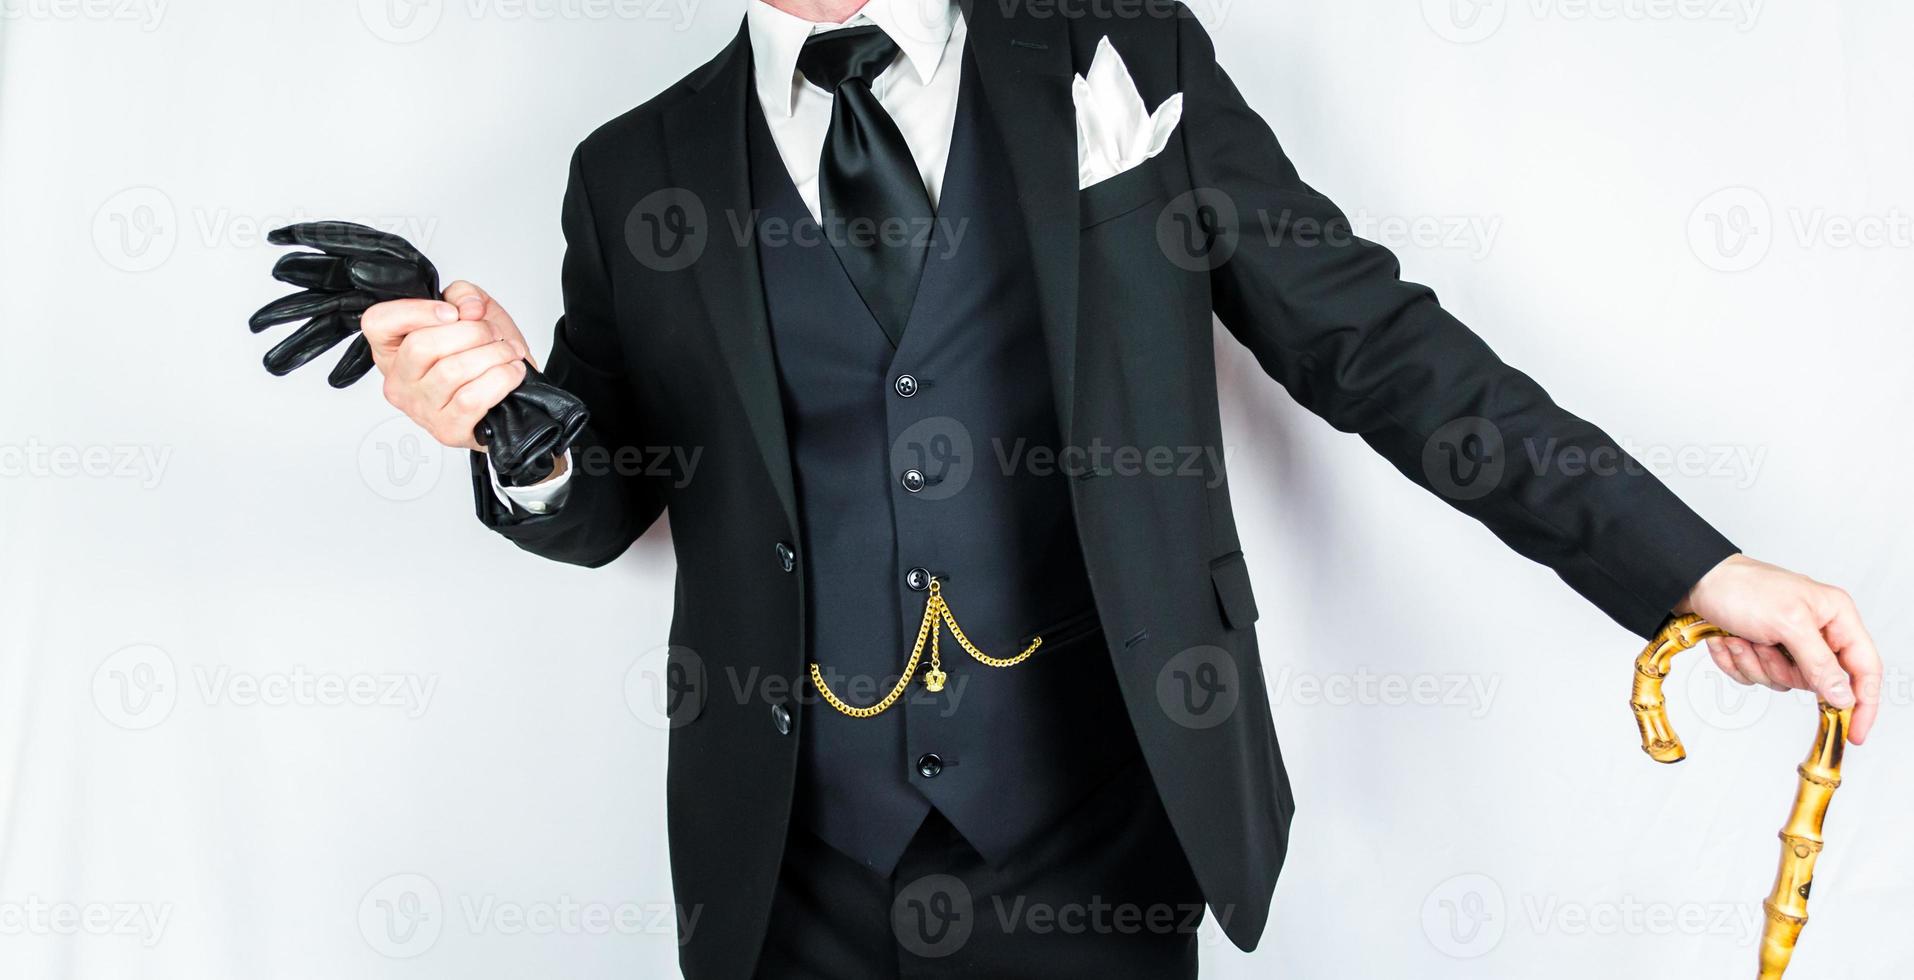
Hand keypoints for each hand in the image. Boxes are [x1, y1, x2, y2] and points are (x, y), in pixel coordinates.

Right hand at [361, 281, 531, 450]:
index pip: (378, 323)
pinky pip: (472, 398)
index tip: (452, 313)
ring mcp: (420, 409)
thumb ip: (463, 295)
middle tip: (492, 333)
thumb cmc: (483, 353)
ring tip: (507, 352)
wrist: (512, 391)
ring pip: (451, 371)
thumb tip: (468, 308)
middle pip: (421, 346)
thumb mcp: (472, 310)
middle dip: (470, 332)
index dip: (415, 312)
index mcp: (393, 348)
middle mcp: (399, 381)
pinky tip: (510, 372)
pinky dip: (501, 378)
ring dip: (492, 355)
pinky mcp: (447, 429)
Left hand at [1678, 554, 1881, 743]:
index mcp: (1836, 616)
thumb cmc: (1743, 587)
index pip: (1865, 668)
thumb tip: (1844, 698)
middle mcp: (1816, 631)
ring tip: (1742, 636)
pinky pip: (1754, 676)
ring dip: (1754, 663)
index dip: (1864, 702)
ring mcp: (1787, 642)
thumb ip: (1820, 662)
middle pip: (1816, 680)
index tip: (1855, 733)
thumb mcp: (1788, 623)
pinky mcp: (1760, 650)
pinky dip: (1736, 661)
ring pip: (1780, 681)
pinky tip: (1728, 639)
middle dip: (1780, 668)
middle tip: (1763, 645)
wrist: (1694, 580)